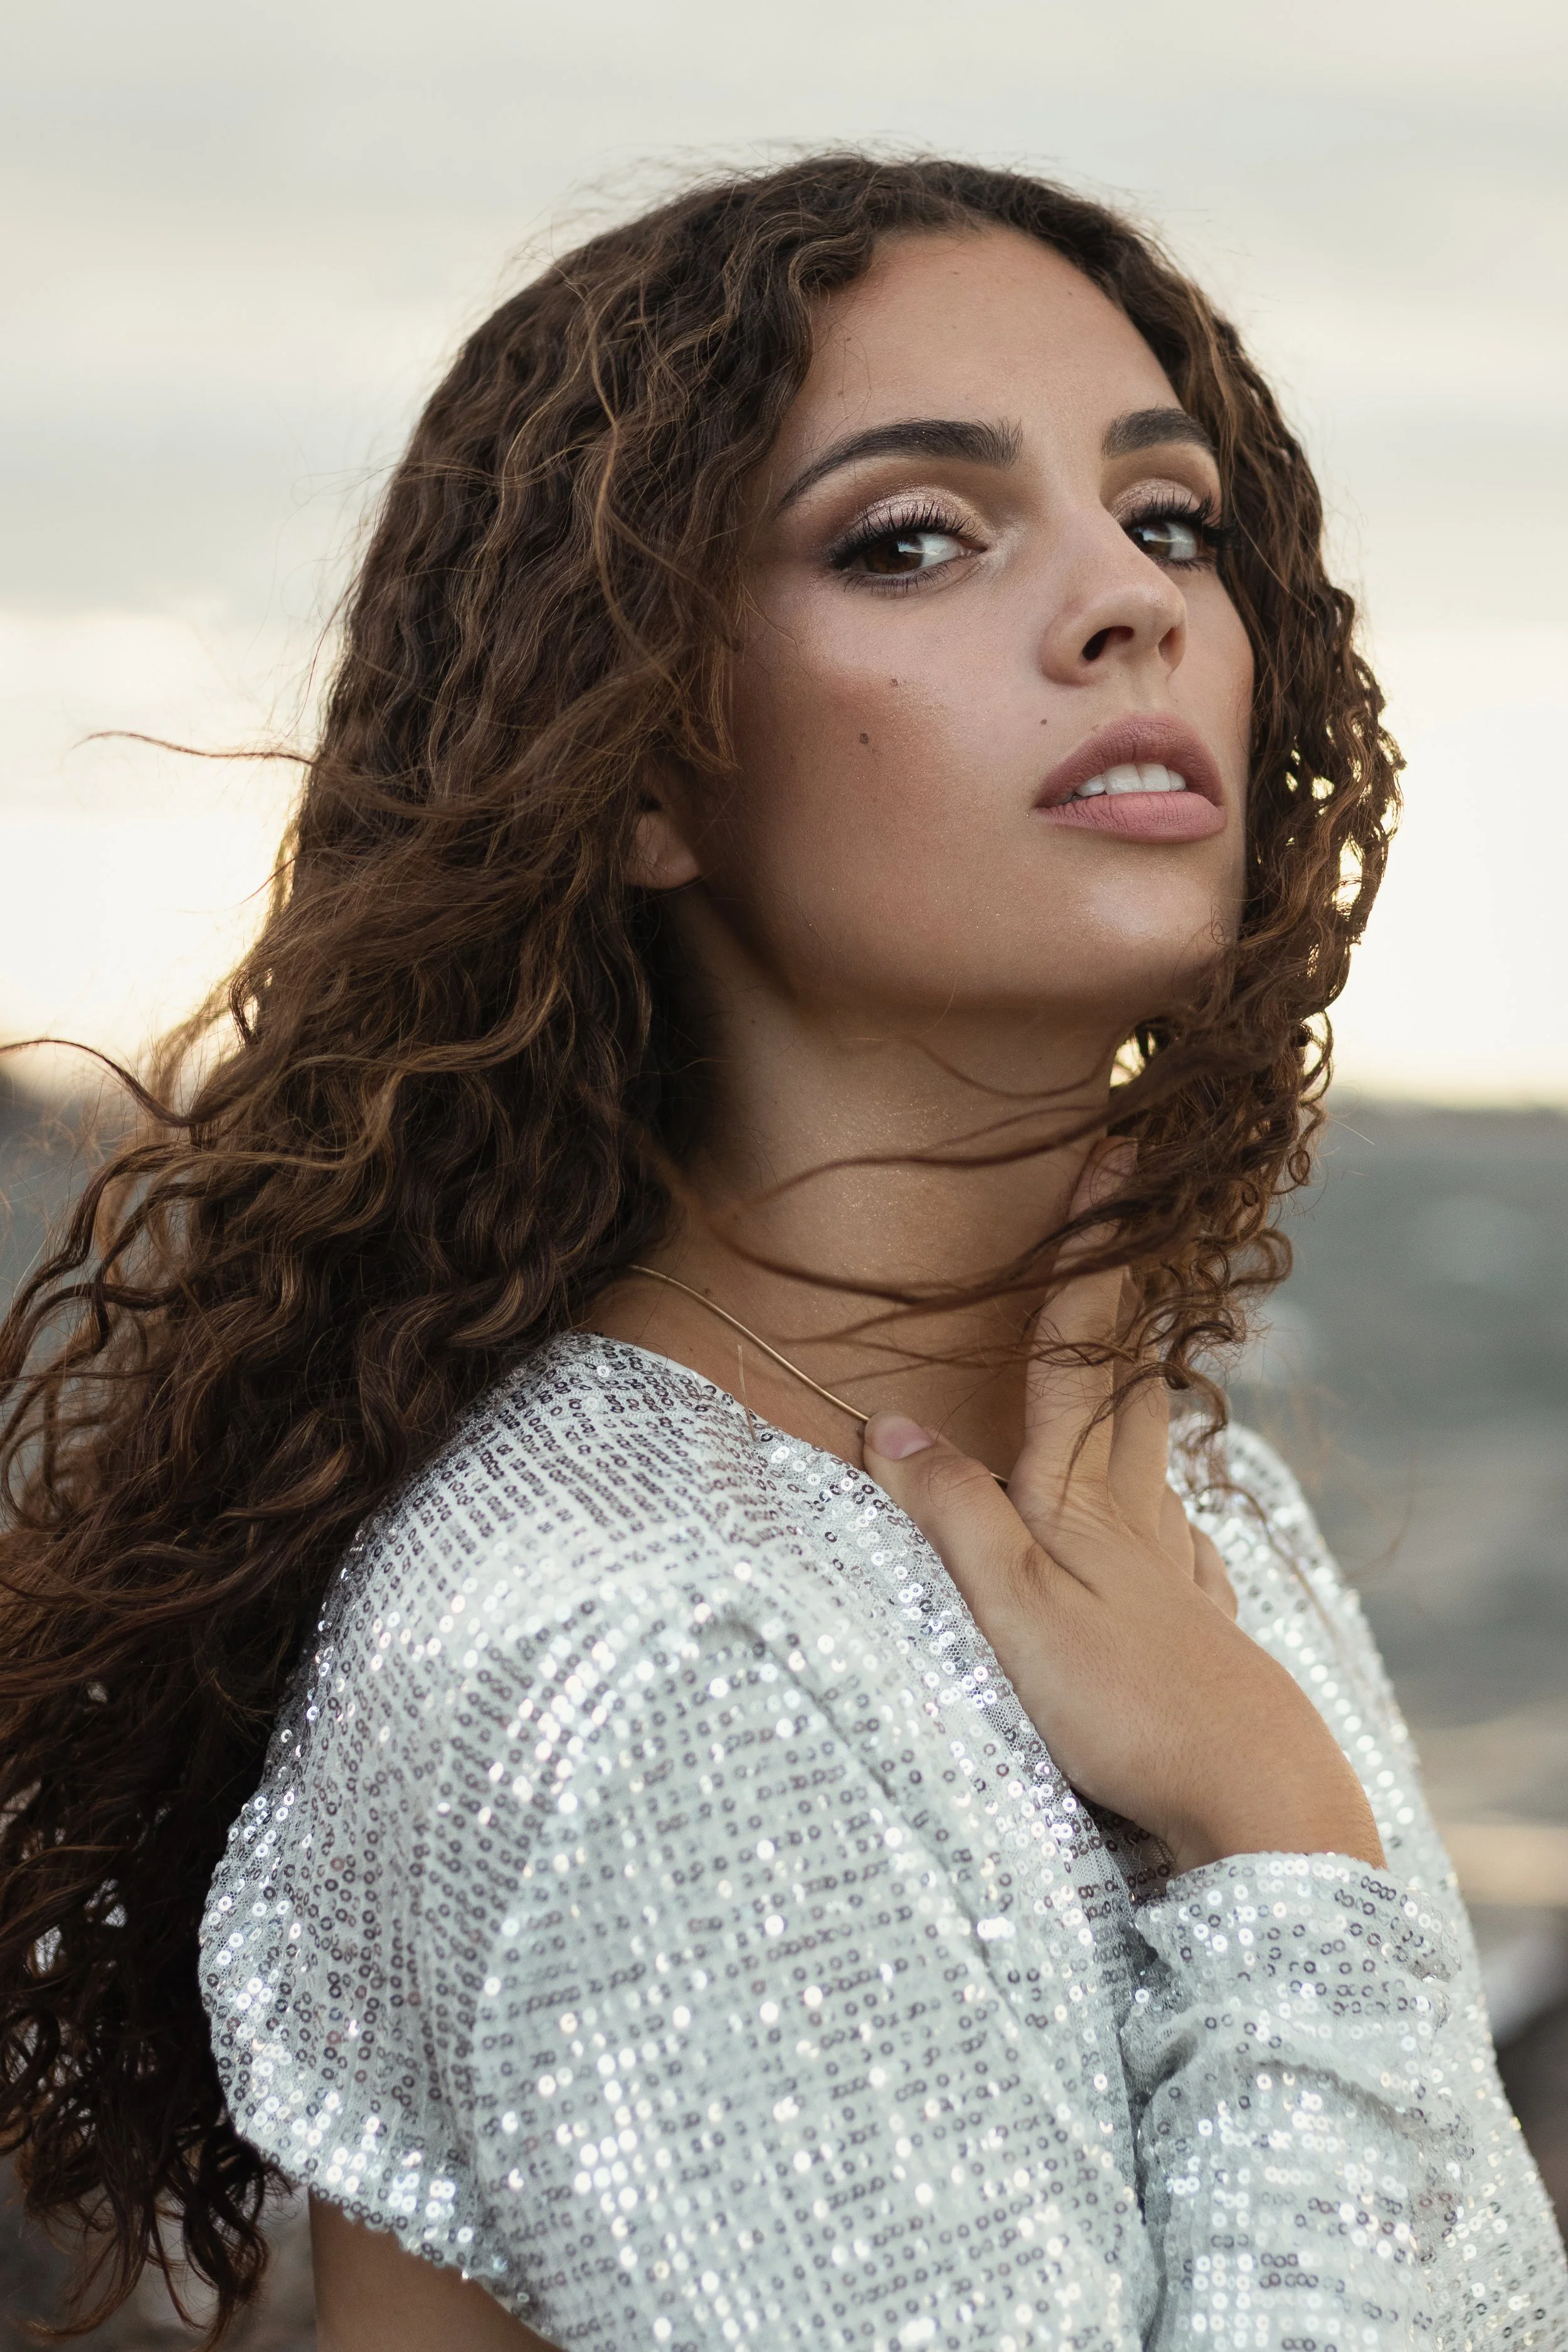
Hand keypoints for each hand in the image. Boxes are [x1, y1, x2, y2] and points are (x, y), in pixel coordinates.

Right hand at [862, 1153, 1382, 1878]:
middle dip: (1127, 1288)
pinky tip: (1175, 1515)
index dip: (1088, 1251)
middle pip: (1128, 1376)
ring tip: (1139, 1346)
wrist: (1256, 1792)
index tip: (1108, 1154)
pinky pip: (1178, 1525)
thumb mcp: (1011, 1612)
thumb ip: (953, 1514)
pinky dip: (1167, 1492)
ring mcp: (1176, 1563)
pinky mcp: (1199, 1619)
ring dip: (1144, 1381)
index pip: (1078, 1347)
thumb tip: (889, 1422)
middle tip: (1136, 1207)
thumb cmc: (1123, 1705)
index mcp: (1082, 1495)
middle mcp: (1138, 1510)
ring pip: (1157, 1446)